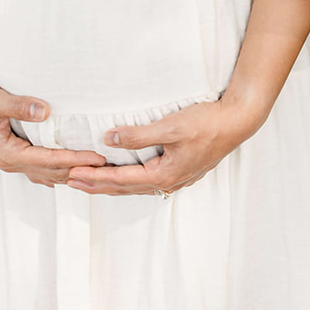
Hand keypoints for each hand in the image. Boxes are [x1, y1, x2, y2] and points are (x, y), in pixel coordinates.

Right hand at [0, 67, 107, 188]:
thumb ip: (19, 106)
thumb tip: (45, 111)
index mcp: (7, 153)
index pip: (49, 161)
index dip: (74, 160)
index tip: (97, 158)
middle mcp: (10, 161)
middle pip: (52, 172)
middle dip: (79, 169)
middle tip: (108, 166)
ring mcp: (11, 159)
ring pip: (47, 173)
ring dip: (70, 171)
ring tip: (96, 170)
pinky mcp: (12, 151)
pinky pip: (40, 166)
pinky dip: (58, 167)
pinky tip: (72, 166)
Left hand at [65, 93, 263, 197]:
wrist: (238, 121)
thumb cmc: (207, 122)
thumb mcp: (171, 126)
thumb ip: (138, 135)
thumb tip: (108, 138)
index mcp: (163, 175)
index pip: (119, 180)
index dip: (93, 177)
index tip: (71, 175)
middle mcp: (168, 182)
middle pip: (124, 188)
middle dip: (97, 185)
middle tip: (71, 182)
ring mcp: (177, 178)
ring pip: (136, 185)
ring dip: (112, 183)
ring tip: (92, 180)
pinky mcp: (182, 170)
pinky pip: (148, 179)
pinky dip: (130, 178)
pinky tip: (127, 174)